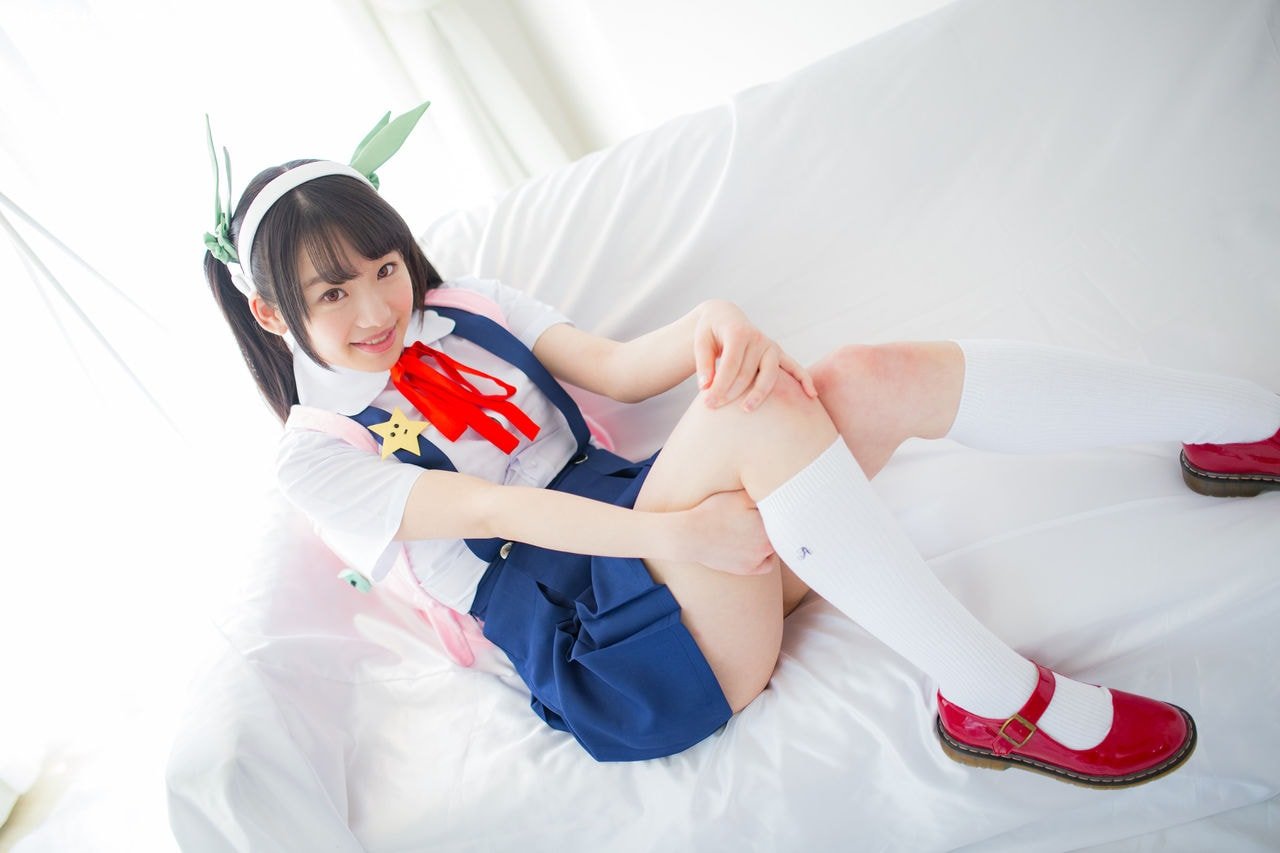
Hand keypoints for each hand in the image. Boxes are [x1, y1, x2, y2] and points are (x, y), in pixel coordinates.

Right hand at [679, 489, 776, 575]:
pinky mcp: (747, 570)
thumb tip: (781, 494)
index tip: (776, 503)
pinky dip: (765, 556)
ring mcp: (757, 560)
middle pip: (781, 533)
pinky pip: (766, 564)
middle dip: (775, 523)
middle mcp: (767, 546)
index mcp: (768, 526)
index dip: (780, 508)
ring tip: (758, 528)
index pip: (784, 516)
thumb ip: (763, 494)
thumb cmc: (713, 511)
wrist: (689, 536)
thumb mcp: (739, 495)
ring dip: (771, 539)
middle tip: (766, 514)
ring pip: (775, 548)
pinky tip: (757, 545)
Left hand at [693, 300, 818, 411]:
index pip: (730, 365)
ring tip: (746, 410)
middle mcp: (758, 338)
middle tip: (712, 408)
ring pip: (769, 374)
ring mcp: (771, 346)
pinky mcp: (778, 353)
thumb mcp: (701, 341)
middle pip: (747, 373)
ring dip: (759, 394)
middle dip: (729, 393)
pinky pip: (794, 367)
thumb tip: (705, 387)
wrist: (726, 317)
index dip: (719, 385)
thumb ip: (703, 363)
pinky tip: (811, 395)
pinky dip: (804, 380)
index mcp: (738, 333)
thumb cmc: (710, 332)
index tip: (707, 403)